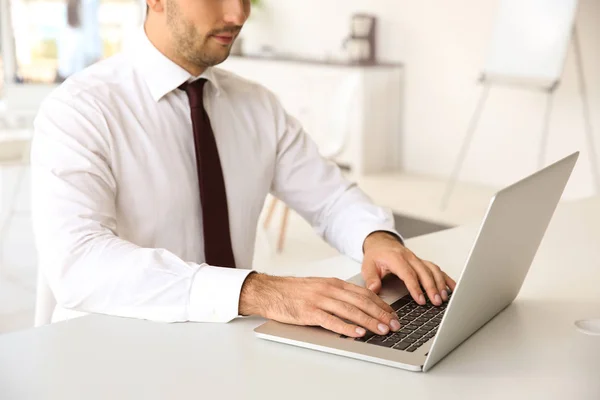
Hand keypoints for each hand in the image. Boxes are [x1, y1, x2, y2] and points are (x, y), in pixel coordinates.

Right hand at [239, 274, 400, 337]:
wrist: (270, 291)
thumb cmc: (293, 291)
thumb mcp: (319, 287)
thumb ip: (337, 294)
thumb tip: (358, 305)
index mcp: (334, 283)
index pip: (364, 293)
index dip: (381, 304)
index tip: (393, 314)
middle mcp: (329, 289)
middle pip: (362, 302)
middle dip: (381, 314)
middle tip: (395, 324)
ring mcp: (320, 300)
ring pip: (351, 311)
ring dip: (370, 321)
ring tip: (383, 330)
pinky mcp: (309, 312)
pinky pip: (332, 321)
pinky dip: (348, 327)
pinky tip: (359, 332)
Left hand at [362, 231, 456, 305]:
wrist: (381, 242)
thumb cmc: (376, 255)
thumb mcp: (367, 265)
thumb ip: (370, 278)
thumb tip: (374, 289)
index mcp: (396, 258)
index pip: (408, 274)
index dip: (415, 287)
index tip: (420, 300)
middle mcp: (409, 258)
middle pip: (424, 272)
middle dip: (432, 288)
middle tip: (436, 302)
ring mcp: (418, 259)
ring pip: (433, 270)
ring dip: (440, 283)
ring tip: (444, 298)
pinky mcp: (423, 262)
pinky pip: (437, 269)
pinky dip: (446, 278)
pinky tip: (452, 288)